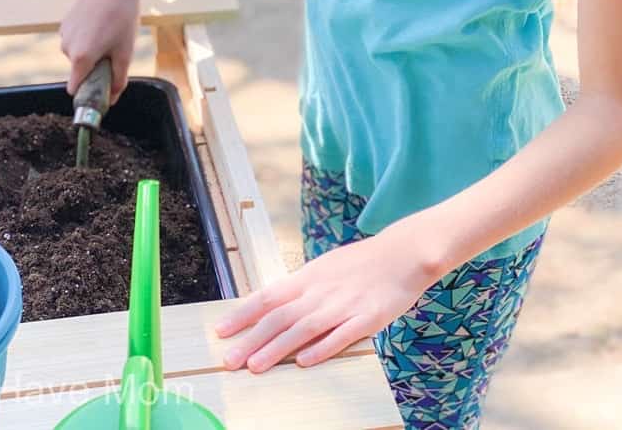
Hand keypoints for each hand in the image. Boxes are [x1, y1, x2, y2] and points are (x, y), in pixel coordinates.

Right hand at [60, 0, 142, 100]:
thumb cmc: (123, 18)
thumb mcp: (125, 53)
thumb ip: (118, 80)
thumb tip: (112, 99)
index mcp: (81, 58)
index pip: (74, 89)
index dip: (87, 93)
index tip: (100, 89)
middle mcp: (66, 47)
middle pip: (78, 70)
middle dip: (93, 67)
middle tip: (113, 52)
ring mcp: (64, 33)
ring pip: (77, 54)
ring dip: (90, 51)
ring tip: (109, 34)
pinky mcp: (65, 22)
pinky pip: (75, 39)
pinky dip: (86, 38)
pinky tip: (101, 24)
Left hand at [215, 219, 439, 372]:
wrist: (401, 253)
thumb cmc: (360, 264)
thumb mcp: (324, 269)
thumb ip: (300, 288)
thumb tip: (272, 306)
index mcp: (307, 277)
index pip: (267, 296)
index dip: (242, 314)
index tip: (221, 331)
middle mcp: (320, 291)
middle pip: (279, 317)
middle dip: (251, 340)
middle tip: (229, 361)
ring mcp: (342, 305)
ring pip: (303, 329)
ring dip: (277, 349)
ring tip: (255, 367)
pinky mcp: (367, 319)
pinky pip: (340, 336)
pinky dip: (321, 349)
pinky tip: (304, 362)